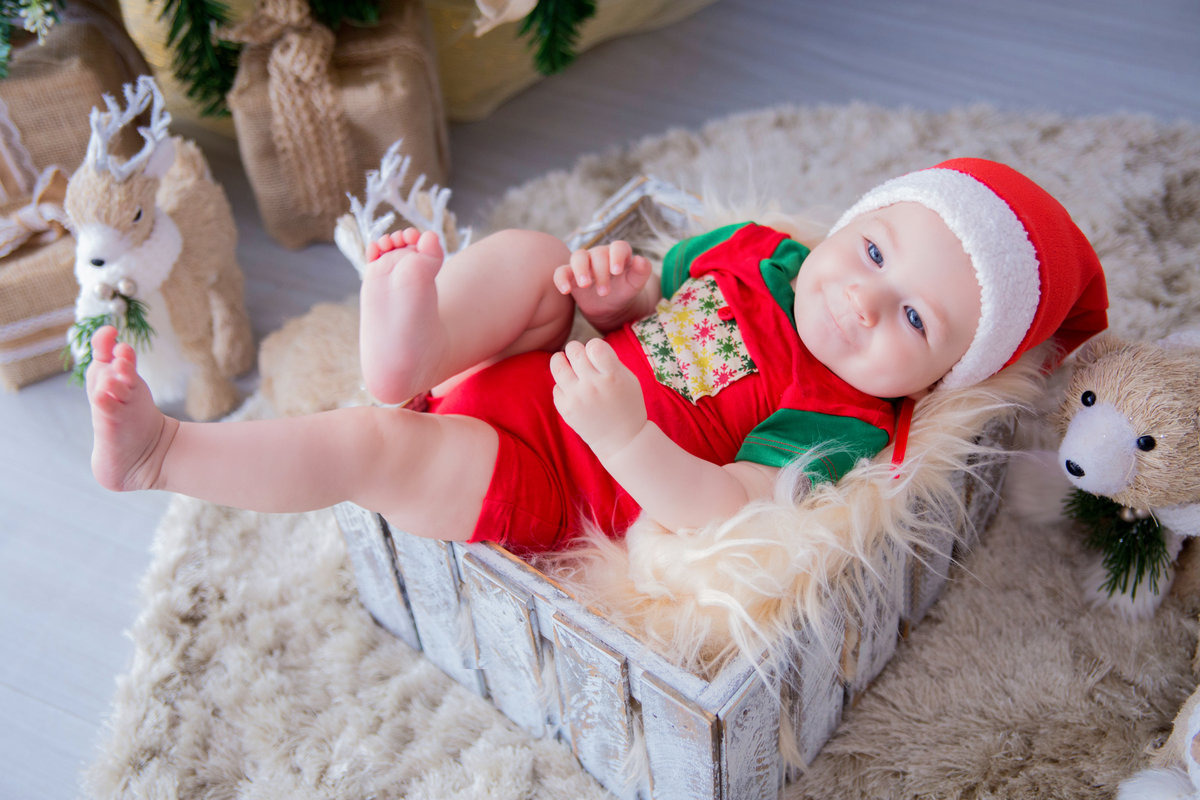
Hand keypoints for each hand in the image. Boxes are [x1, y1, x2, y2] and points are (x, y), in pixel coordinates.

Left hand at [550, 338, 647, 460]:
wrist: (622, 440)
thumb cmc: (627, 405)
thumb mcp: (629, 379)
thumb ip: (609, 361)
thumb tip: (587, 347)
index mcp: (613, 376)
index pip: (595, 346)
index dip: (593, 345)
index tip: (595, 352)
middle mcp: (593, 386)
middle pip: (574, 351)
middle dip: (575, 349)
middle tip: (578, 355)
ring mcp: (577, 398)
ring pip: (558, 365)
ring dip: (560, 359)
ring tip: (564, 360)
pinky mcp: (566, 409)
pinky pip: (556, 387)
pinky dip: (562, 385)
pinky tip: (571, 388)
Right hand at [553, 241, 653, 330]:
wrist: (610, 307)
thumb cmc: (624, 291)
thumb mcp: (635, 285)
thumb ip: (642, 272)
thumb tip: (641, 259)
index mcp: (618, 254)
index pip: (618, 247)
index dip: (617, 256)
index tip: (616, 272)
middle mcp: (600, 254)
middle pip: (598, 253)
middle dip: (601, 272)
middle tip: (604, 292)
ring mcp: (584, 263)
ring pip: (578, 256)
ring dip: (580, 270)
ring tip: (585, 285)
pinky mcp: (570, 275)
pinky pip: (561, 272)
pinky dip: (561, 279)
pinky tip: (565, 290)